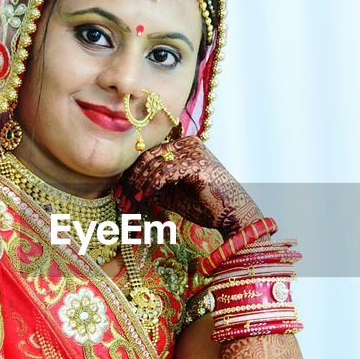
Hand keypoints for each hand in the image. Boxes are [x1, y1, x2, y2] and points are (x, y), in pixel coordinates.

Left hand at [123, 136, 263, 234]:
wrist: (232, 214)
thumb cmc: (207, 205)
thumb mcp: (175, 194)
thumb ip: (157, 187)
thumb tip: (134, 187)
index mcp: (187, 146)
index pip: (154, 151)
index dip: (138, 167)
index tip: (126, 184)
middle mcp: (191, 144)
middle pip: (153, 153)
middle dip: (137, 173)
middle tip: (128, 190)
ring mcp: (195, 152)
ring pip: (157, 162)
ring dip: (143, 180)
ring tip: (138, 195)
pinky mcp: (196, 165)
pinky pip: (165, 172)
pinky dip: (153, 184)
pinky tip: (148, 195)